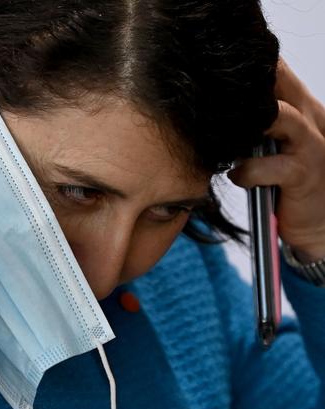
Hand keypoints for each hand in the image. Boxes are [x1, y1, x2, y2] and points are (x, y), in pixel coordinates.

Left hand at [228, 58, 324, 262]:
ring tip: (228, 141)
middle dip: (244, 88)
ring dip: (244, 128)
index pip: (277, 72)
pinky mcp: (302, 174)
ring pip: (278, 116)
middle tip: (214, 98)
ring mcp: (309, 146)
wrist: (319, 220)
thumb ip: (258, 120)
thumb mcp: (278, 141)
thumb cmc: (292, 179)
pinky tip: (239, 176)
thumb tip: (217, 103)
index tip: (216, 68)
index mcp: (302, 107)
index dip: (249, 66)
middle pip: (278, 82)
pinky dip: (245, 172)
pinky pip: (266, 166)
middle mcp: (310, 119)